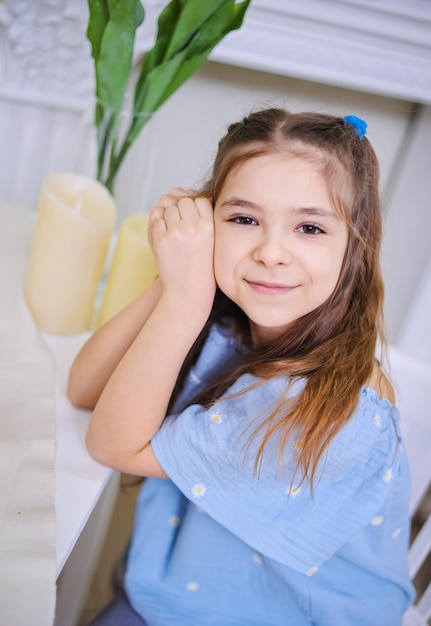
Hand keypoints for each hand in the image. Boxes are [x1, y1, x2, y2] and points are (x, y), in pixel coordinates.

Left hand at [149, 188, 215, 314]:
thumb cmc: (201, 266)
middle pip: (182, 201)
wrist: (189, 290)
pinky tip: (164, 237)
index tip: (192, 220)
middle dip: (179, 211)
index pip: (199, 199)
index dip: (193, 207)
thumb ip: (202, 216)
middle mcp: (194, 226)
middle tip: (180, 228)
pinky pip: (156, 219)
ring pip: (167, 208)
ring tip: (173, 233)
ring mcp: (176, 232)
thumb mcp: (211, 239)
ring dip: (167, 217)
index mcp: (210, 226)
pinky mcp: (161, 240)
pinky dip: (157, 225)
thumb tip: (182, 192)